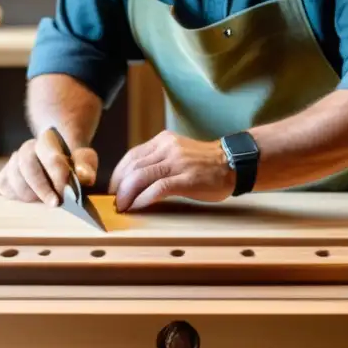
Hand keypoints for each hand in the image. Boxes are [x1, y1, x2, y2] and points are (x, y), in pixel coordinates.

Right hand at [0, 130, 97, 205]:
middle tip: (55, 203)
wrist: (57, 159)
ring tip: (44, 201)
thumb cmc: (72, 162)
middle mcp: (28, 149)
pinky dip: (15, 195)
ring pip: (13, 177)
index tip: (65, 191)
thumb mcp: (84, 160)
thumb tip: (85, 176)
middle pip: (27, 164)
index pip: (49, 153)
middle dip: (41, 187)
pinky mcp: (6, 176)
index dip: (56, 173)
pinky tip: (30, 200)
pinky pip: (4, 185)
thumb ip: (85, 165)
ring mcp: (14, 162)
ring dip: (29, 193)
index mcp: (48, 140)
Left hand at [109, 130, 234, 211]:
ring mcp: (177, 162)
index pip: (131, 156)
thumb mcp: (177, 154)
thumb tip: (132, 181)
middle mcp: (168, 148)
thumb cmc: (204, 164)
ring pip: (141, 177)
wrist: (234, 163)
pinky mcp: (186, 178)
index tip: (113, 189)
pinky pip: (157, 188)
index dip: (118, 174)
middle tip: (115, 202)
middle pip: (132, 167)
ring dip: (127, 194)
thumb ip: (157, 161)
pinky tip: (137, 207)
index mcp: (163, 141)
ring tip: (122, 207)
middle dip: (119, 187)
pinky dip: (143, 199)